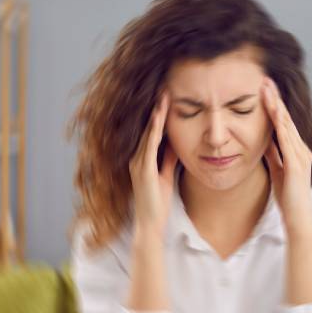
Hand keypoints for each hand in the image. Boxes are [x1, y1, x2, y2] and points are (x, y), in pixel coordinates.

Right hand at [129, 91, 177, 241]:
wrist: (150, 224)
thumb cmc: (157, 203)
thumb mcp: (166, 175)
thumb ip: (168, 159)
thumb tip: (175, 144)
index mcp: (142, 159)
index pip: (151, 132)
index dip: (159, 115)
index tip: (167, 98)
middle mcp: (136, 158)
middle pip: (147, 128)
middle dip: (156, 109)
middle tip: (164, 88)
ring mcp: (137, 163)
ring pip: (148, 133)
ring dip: (156, 114)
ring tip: (163, 96)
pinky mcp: (143, 170)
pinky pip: (149, 145)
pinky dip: (154, 130)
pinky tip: (159, 118)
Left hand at [262, 77, 311, 238]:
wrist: (298, 217)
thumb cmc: (288, 196)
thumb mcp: (277, 168)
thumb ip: (273, 152)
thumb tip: (264, 138)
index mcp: (296, 149)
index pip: (283, 122)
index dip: (274, 104)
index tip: (264, 88)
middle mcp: (301, 149)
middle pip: (286, 118)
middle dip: (275, 99)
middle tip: (265, 79)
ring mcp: (300, 156)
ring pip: (287, 126)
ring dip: (277, 107)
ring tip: (267, 90)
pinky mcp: (296, 165)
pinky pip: (287, 141)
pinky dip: (281, 126)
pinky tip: (275, 113)